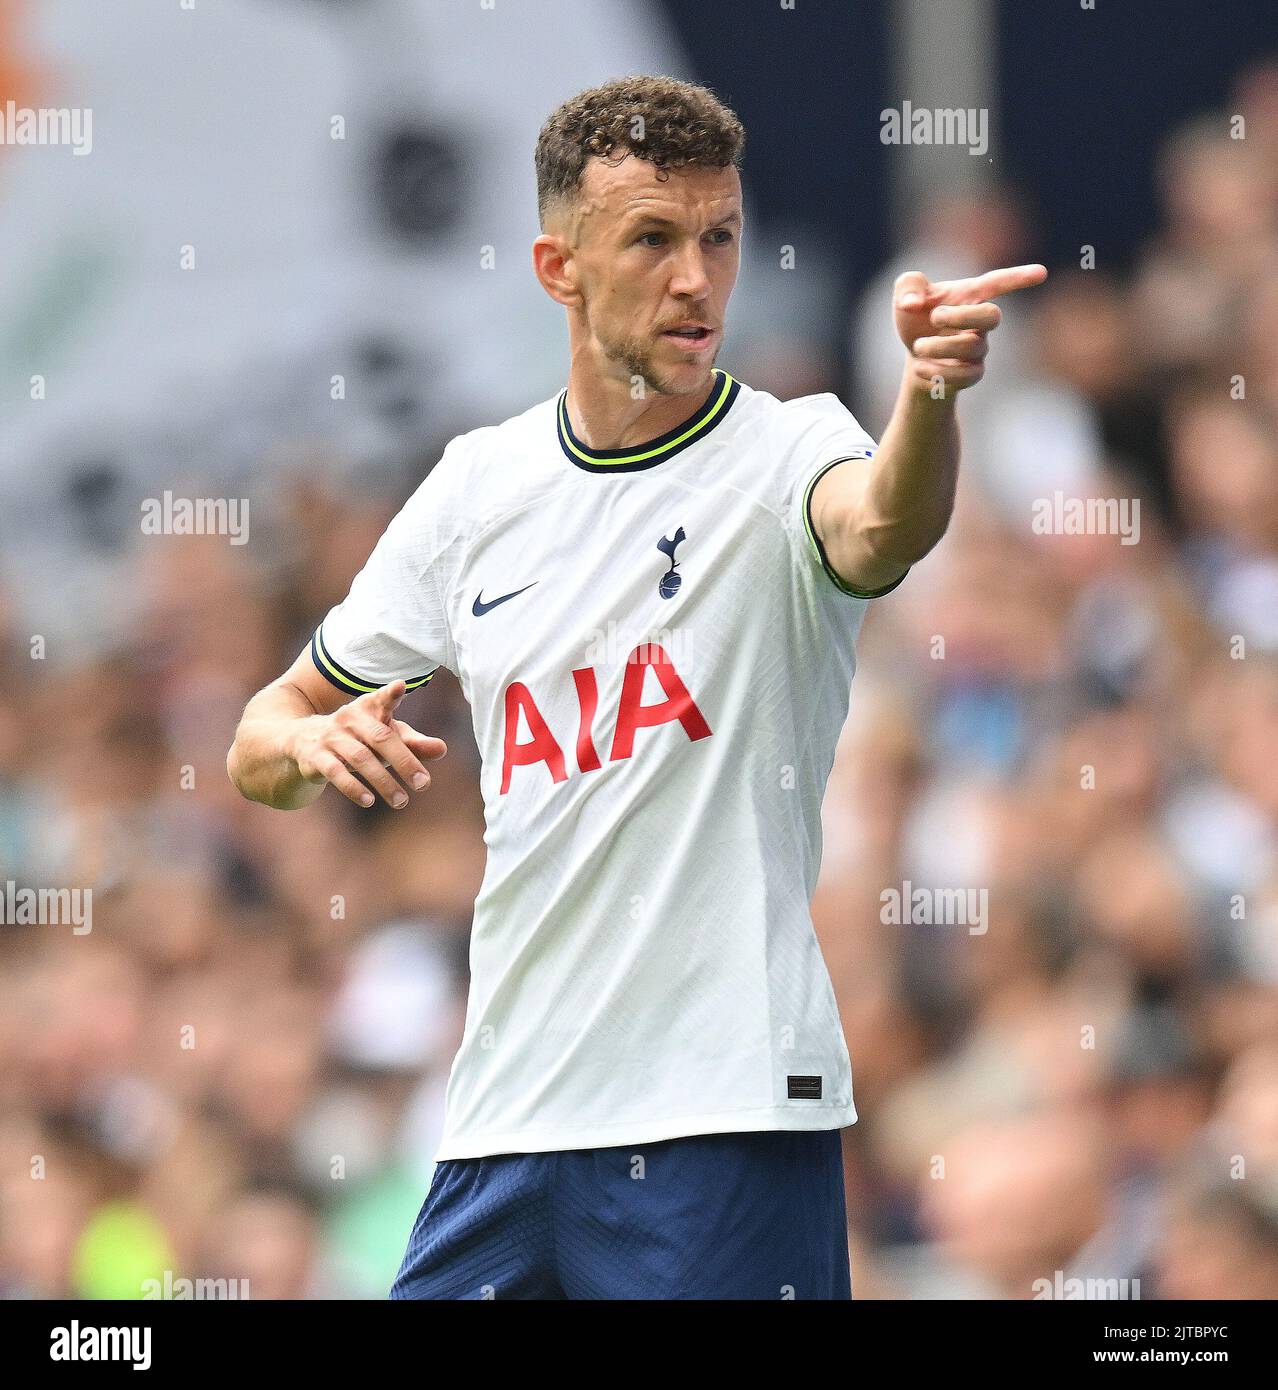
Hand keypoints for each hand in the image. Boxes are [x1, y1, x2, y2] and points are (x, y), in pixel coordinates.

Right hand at [291, 679, 446, 807]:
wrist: (300, 740)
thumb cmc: (357, 738)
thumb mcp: (384, 738)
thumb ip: (413, 743)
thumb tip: (442, 749)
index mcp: (368, 709)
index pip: (381, 699)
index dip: (390, 694)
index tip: (399, 686)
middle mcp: (349, 719)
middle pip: (381, 738)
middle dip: (404, 761)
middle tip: (424, 784)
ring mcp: (330, 737)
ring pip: (360, 758)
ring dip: (383, 781)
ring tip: (402, 801)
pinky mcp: (315, 757)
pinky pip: (335, 772)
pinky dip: (353, 787)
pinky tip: (369, 801)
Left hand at [894, 263, 1047, 396]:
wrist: (915, 354)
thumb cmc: (917, 317)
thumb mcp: (906, 296)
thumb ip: (907, 286)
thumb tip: (911, 304)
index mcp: (970, 295)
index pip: (999, 283)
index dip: (1019, 278)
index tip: (1041, 273)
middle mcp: (980, 322)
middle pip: (993, 316)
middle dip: (963, 316)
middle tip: (935, 317)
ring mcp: (979, 348)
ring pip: (971, 347)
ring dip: (939, 347)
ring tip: (917, 346)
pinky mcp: (972, 374)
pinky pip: (965, 375)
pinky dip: (938, 372)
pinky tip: (919, 367)